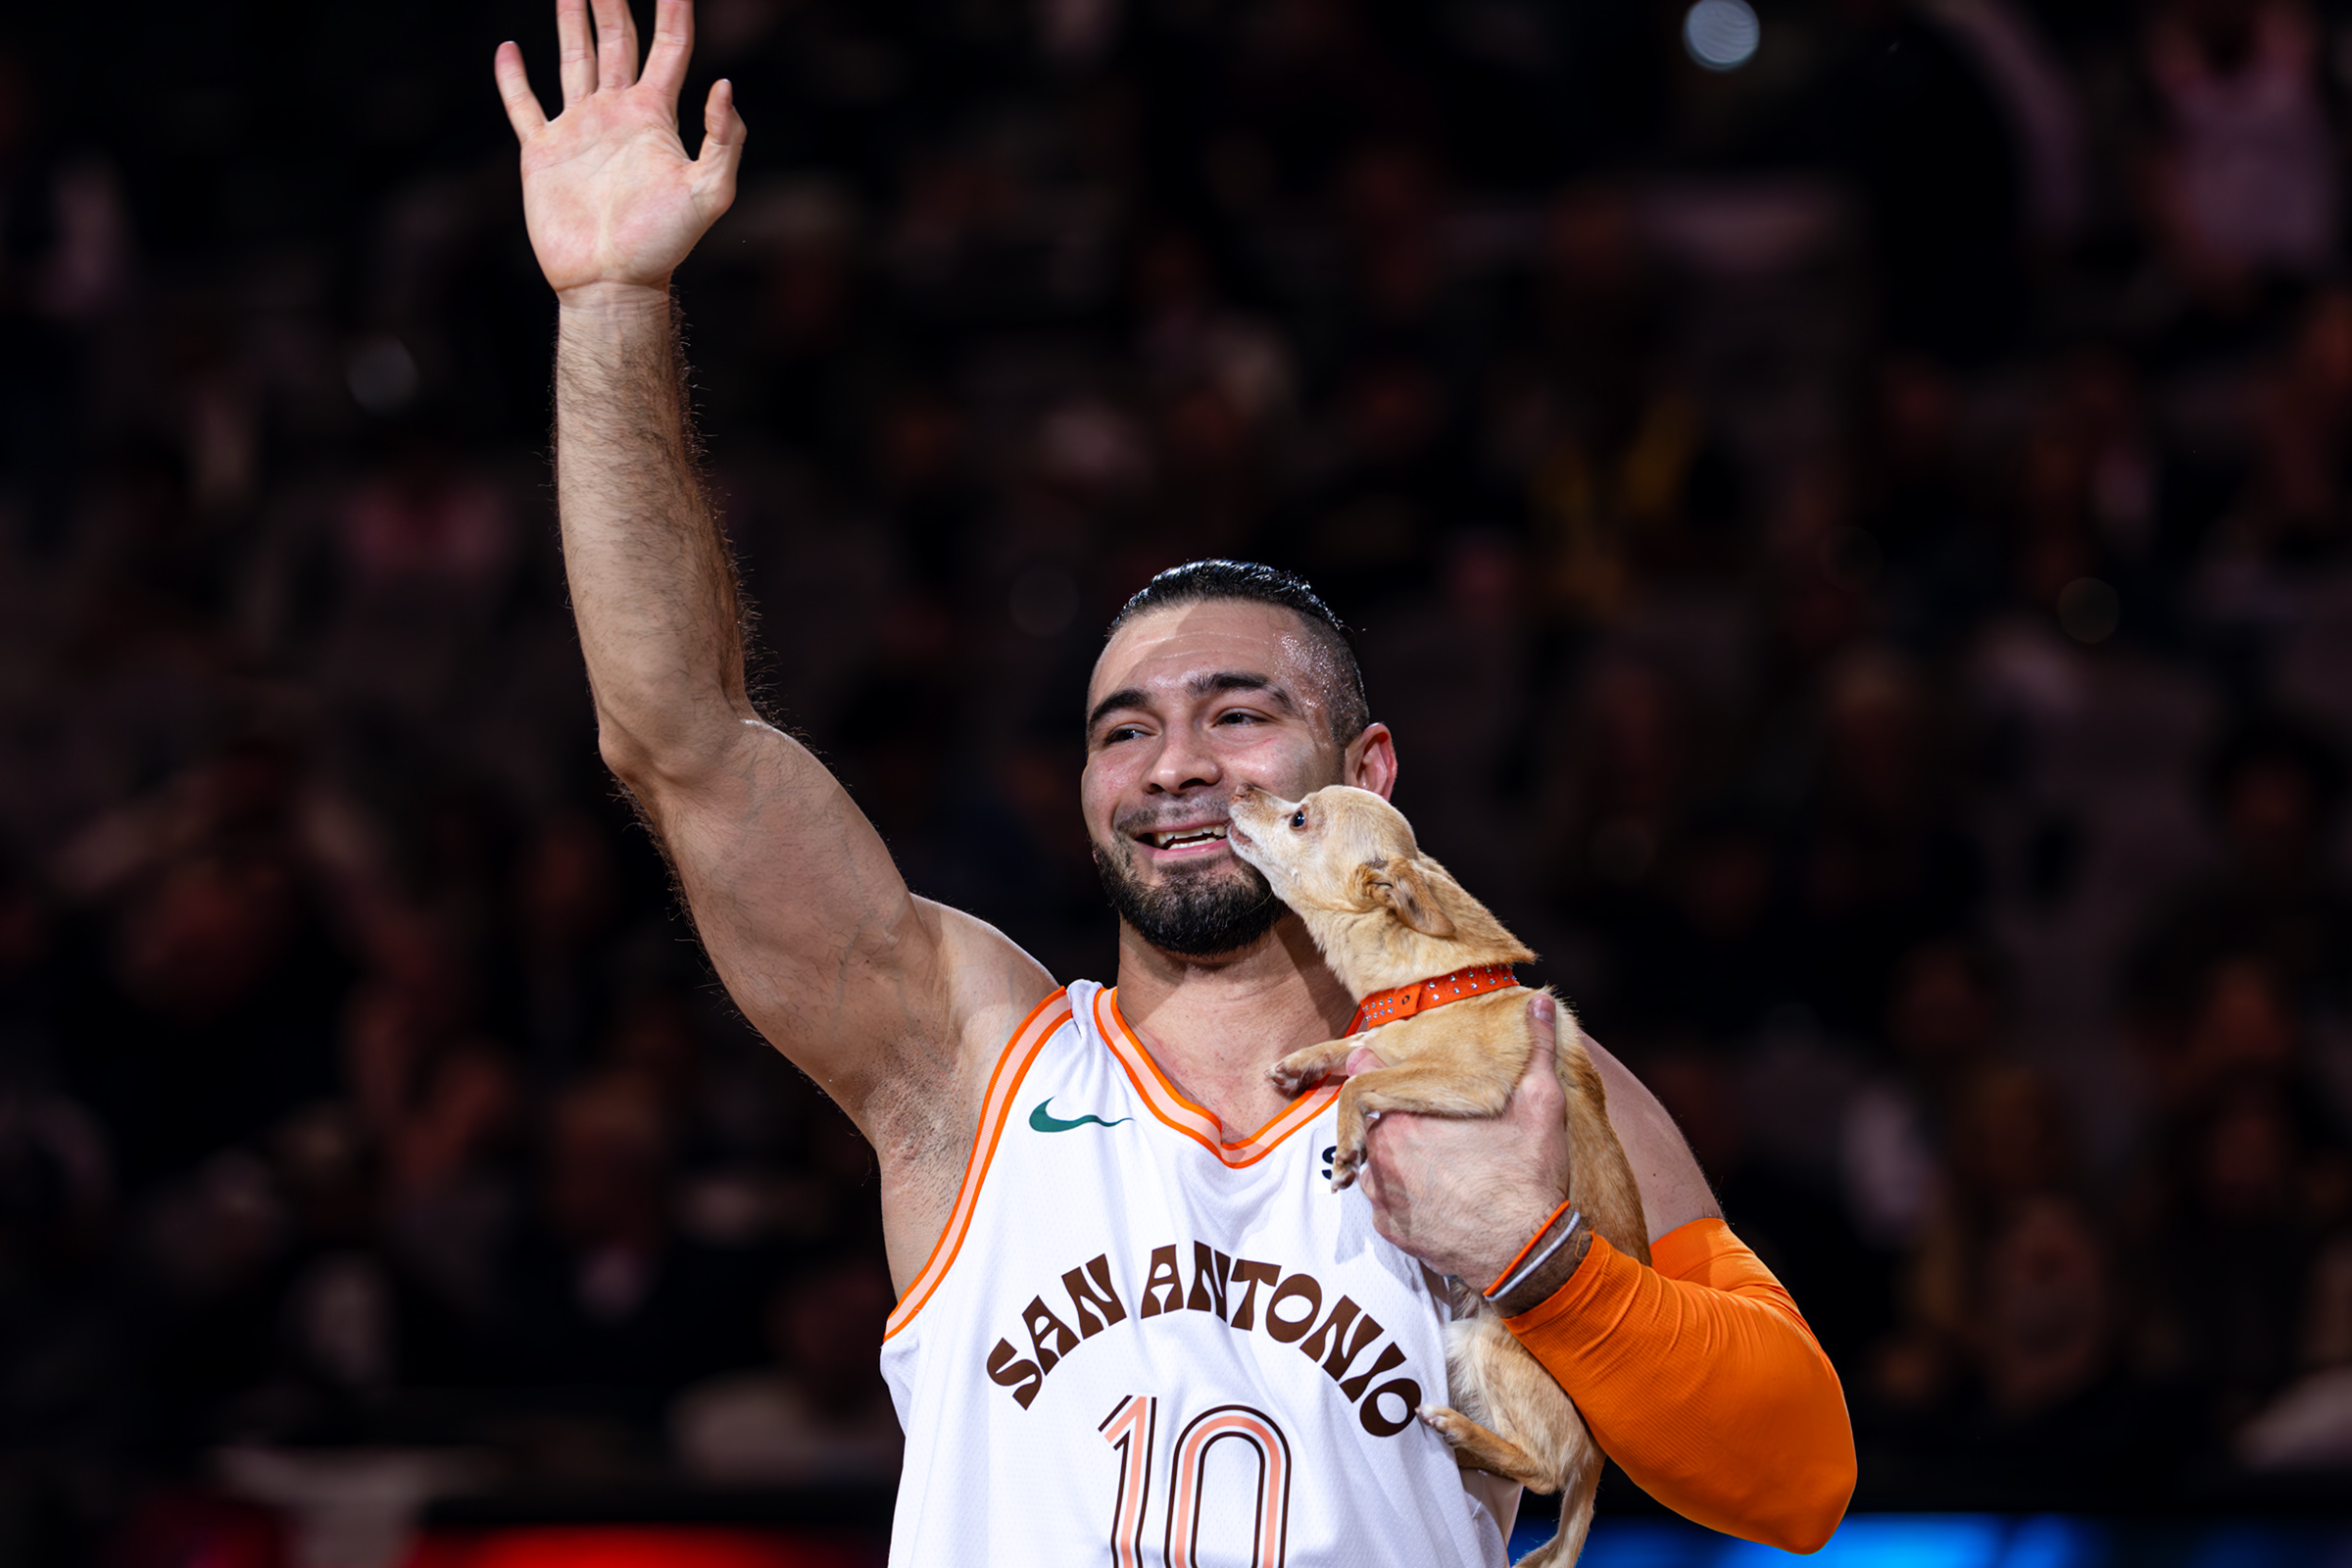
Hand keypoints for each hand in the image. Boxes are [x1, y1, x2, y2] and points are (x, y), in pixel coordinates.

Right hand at [494, 0, 745, 305]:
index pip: (669, 49)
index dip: (672, 11)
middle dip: (612, 3)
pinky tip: (509, 49)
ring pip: (573, 60)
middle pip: (617, 42)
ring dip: (571, 22)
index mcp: (656, 117)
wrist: (611, 281)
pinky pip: (524, 105)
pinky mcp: (542, 152)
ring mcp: (578, 129)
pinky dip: (513, 78)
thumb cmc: (663, 244)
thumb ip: (724, 140)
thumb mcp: (710, 193)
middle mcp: (617, 115)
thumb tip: (724, 84)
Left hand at [1349, 992, 1571, 1284]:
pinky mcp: (1390, 1229)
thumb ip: (1536, 1048)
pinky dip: (1399, 1195)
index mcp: (1407, 1117)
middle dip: (1396, 1118)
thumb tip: (1540, 1000)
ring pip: (1373, 1162)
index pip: (1369, 1077)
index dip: (1382, 1071)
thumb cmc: (1528, 1176)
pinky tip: (1431, 1193)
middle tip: (1432, 1126)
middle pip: (1373, 1121)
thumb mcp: (1540, 1103)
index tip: (1394, 1073)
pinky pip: (1383, 1202)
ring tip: (1433, 1160)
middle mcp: (1383, 1154)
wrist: (1525, 1253)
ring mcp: (1383, 1195)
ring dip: (1394, 1156)